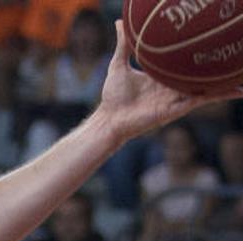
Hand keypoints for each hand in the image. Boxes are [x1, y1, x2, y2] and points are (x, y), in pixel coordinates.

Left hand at [96, 21, 242, 141]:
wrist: (110, 118)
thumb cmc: (114, 96)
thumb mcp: (119, 64)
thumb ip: (123, 44)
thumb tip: (120, 23)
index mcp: (164, 77)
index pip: (186, 65)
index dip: (199, 56)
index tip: (213, 44)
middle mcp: (174, 88)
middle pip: (201, 76)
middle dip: (218, 70)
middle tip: (236, 57)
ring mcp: (178, 98)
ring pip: (208, 88)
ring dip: (226, 84)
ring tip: (242, 78)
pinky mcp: (177, 109)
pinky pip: (201, 99)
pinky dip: (218, 94)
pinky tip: (235, 90)